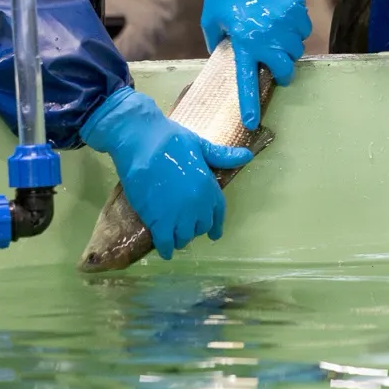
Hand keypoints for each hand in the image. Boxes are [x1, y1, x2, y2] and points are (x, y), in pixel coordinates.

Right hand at [81, 87, 254, 258]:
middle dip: (194, 229)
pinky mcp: (157, 219)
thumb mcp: (200, 146)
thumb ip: (221, 157)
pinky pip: (165, 242)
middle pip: (200, 228)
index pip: (218, 214)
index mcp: (209, 187)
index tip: (214, 234)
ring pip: (183, 238)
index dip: (216, 225)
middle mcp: (197, 205)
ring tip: (173, 237)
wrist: (141, 141)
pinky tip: (164, 250)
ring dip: (179, 239)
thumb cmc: (170, 139)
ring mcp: (177, 214)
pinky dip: (165, 248)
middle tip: (184, 228)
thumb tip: (247, 156)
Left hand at [198, 0, 310, 129]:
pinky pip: (304, 29)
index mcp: (242, 42)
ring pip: (297, 48)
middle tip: (280, 70)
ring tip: (279, 36)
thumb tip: (221, 54)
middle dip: (284, 73)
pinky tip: (287, 20)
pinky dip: (298, 29)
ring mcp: (283, 23)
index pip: (246, 80)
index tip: (251, 121)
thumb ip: (216, 40)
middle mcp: (265, 37)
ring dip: (290, 48)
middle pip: (284, 68)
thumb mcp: (211, 19)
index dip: (250, 103)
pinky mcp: (296, 8)